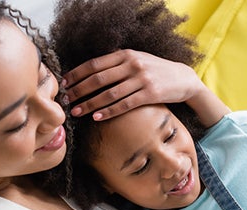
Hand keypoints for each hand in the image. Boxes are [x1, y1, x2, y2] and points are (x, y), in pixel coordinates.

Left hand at [62, 49, 204, 119]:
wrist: (183, 78)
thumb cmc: (155, 71)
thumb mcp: (137, 60)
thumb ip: (117, 64)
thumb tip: (90, 74)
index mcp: (125, 54)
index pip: (94, 64)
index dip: (76, 74)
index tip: (63, 83)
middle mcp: (132, 64)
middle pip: (98, 79)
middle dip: (78, 90)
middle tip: (65, 100)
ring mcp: (141, 79)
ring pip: (109, 94)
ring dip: (90, 104)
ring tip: (76, 112)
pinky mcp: (150, 94)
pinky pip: (124, 105)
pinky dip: (108, 111)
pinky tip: (96, 117)